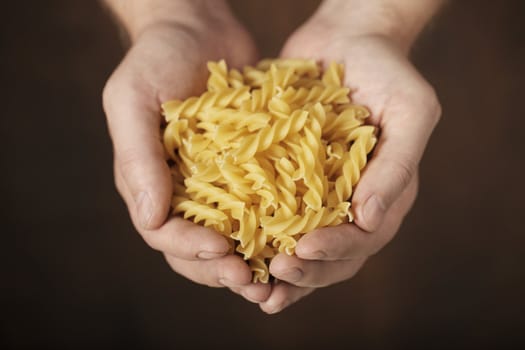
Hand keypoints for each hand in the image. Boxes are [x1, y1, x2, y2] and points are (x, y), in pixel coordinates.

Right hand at [102, 2, 270, 302]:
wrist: (197, 28)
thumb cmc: (157, 58)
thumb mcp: (133, 100)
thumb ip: (136, 159)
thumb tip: (149, 219)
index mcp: (149, 182)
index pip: (163, 233)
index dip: (190, 249)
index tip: (222, 251)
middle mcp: (181, 191)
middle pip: (196, 248)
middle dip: (222, 268)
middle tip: (253, 281)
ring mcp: (214, 184)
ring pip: (229, 237)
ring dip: (251, 260)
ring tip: (277, 275)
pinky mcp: (246, 171)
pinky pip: (258, 206)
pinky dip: (273, 227)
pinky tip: (297, 237)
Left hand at [259, 7, 440, 312]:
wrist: (348, 39)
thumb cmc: (387, 71)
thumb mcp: (410, 110)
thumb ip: (397, 165)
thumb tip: (369, 221)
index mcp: (383, 194)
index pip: (363, 239)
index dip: (335, 252)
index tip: (302, 251)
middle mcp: (350, 202)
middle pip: (331, 255)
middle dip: (304, 271)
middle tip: (273, 274)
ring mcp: (317, 194)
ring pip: (300, 246)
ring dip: (278, 272)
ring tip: (250, 286)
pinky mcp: (287, 178)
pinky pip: (272, 215)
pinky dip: (256, 238)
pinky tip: (233, 251)